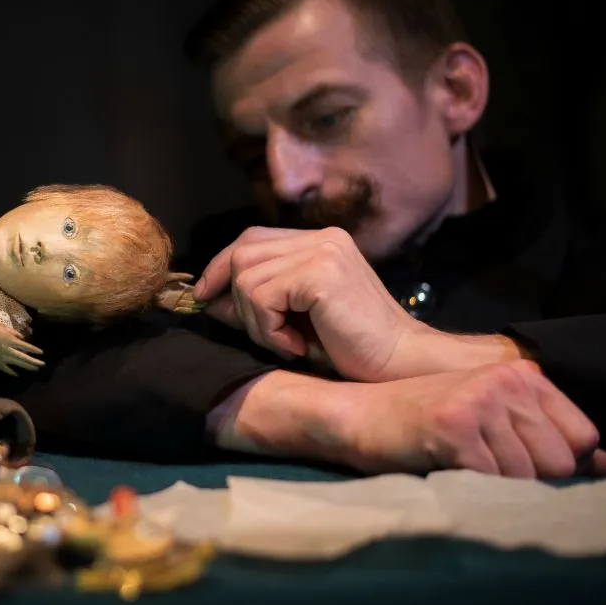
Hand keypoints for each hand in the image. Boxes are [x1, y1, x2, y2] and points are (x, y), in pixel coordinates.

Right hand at [0, 322, 44, 375]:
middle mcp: (8, 350)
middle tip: (42, 365)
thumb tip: (22, 338)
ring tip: (35, 369)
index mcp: (10, 340)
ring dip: (27, 367)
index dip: (34, 350)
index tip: (42, 353)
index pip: (26, 346)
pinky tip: (17, 374)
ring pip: (17, 364)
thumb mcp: (2, 326)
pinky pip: (6, 369)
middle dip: (34, 361)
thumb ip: (13, 332)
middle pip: (24, 357)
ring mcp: (2, 358)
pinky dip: (12, 372)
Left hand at [193, 226, 419, 381]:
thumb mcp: (294, 320)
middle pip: (242, 251)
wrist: (400, 366)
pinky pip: (261, 297)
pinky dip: (269, 330)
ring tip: (288, 344)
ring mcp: (323, 250)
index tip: (205, 297)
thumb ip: (256, 302)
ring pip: (247, 277)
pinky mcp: (321, 272)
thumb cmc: (351, 350)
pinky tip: (297, 346)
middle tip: (261, 335)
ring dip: (256, 322)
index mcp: (320, 242)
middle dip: (233, 298)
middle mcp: (322, 238)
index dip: (221, 266)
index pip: (251, 238)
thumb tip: (207, 297)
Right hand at [331, 360, 605, 477]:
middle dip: (529, 480)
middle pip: (560, 462)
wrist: (359, 416)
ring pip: (526, 477)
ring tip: (461, 466)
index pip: (583, 437)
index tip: (523, 466)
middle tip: (483, 468)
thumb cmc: (423, 424)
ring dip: (495, 486)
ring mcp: (481, 401)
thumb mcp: (491, 421)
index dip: (560, 464)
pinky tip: (444, 467)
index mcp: (521, 375)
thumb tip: (605, 464)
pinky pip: (491, 481)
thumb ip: (544, 438)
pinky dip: (471, 488)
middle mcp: (506, 381)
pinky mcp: (455, 426)